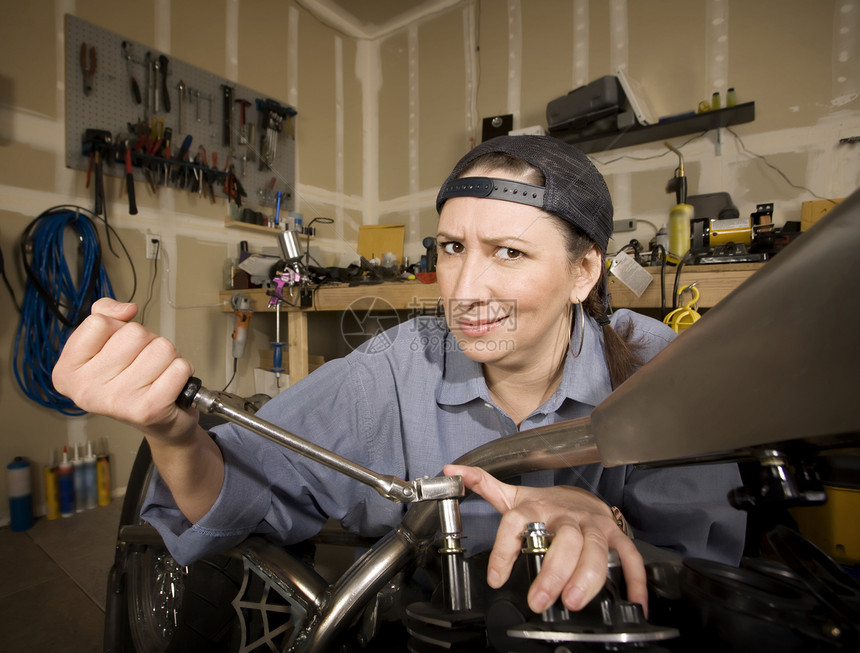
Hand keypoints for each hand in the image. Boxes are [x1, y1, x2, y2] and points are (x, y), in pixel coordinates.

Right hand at [52, 298, 197, 443]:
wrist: (159, 423)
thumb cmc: (131, 380)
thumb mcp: (105, 343)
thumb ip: (105, 314)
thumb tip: (126, 309)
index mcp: (68, 371)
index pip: (98, 322)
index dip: (117, 327)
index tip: (117, 348)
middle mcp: (86, 390)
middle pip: (134, 333)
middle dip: (147, 342)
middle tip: (143, 364)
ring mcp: (118, 401)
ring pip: (161, 347)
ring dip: (167, 357)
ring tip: (157, 374)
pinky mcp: (149, 409)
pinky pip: (179, 367)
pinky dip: (181, 371)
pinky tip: (170, 385)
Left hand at [444, 464, 646, 614]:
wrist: (584, 497)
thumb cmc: (548, 504)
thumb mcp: (514, 496)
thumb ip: (484, 485)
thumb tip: (451, 471)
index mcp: (537, 508)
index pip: (518, 523)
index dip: (505, 549)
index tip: (496, 577)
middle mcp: (567, 517)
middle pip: (563, 541)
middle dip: (552, 572)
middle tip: (539, 600)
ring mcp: (594, 527)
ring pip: (596, 550)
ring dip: (586, 577)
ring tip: (572, 601)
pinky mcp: (617, 538)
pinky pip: (630, 558)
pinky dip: (634, 580)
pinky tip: (634, 602)